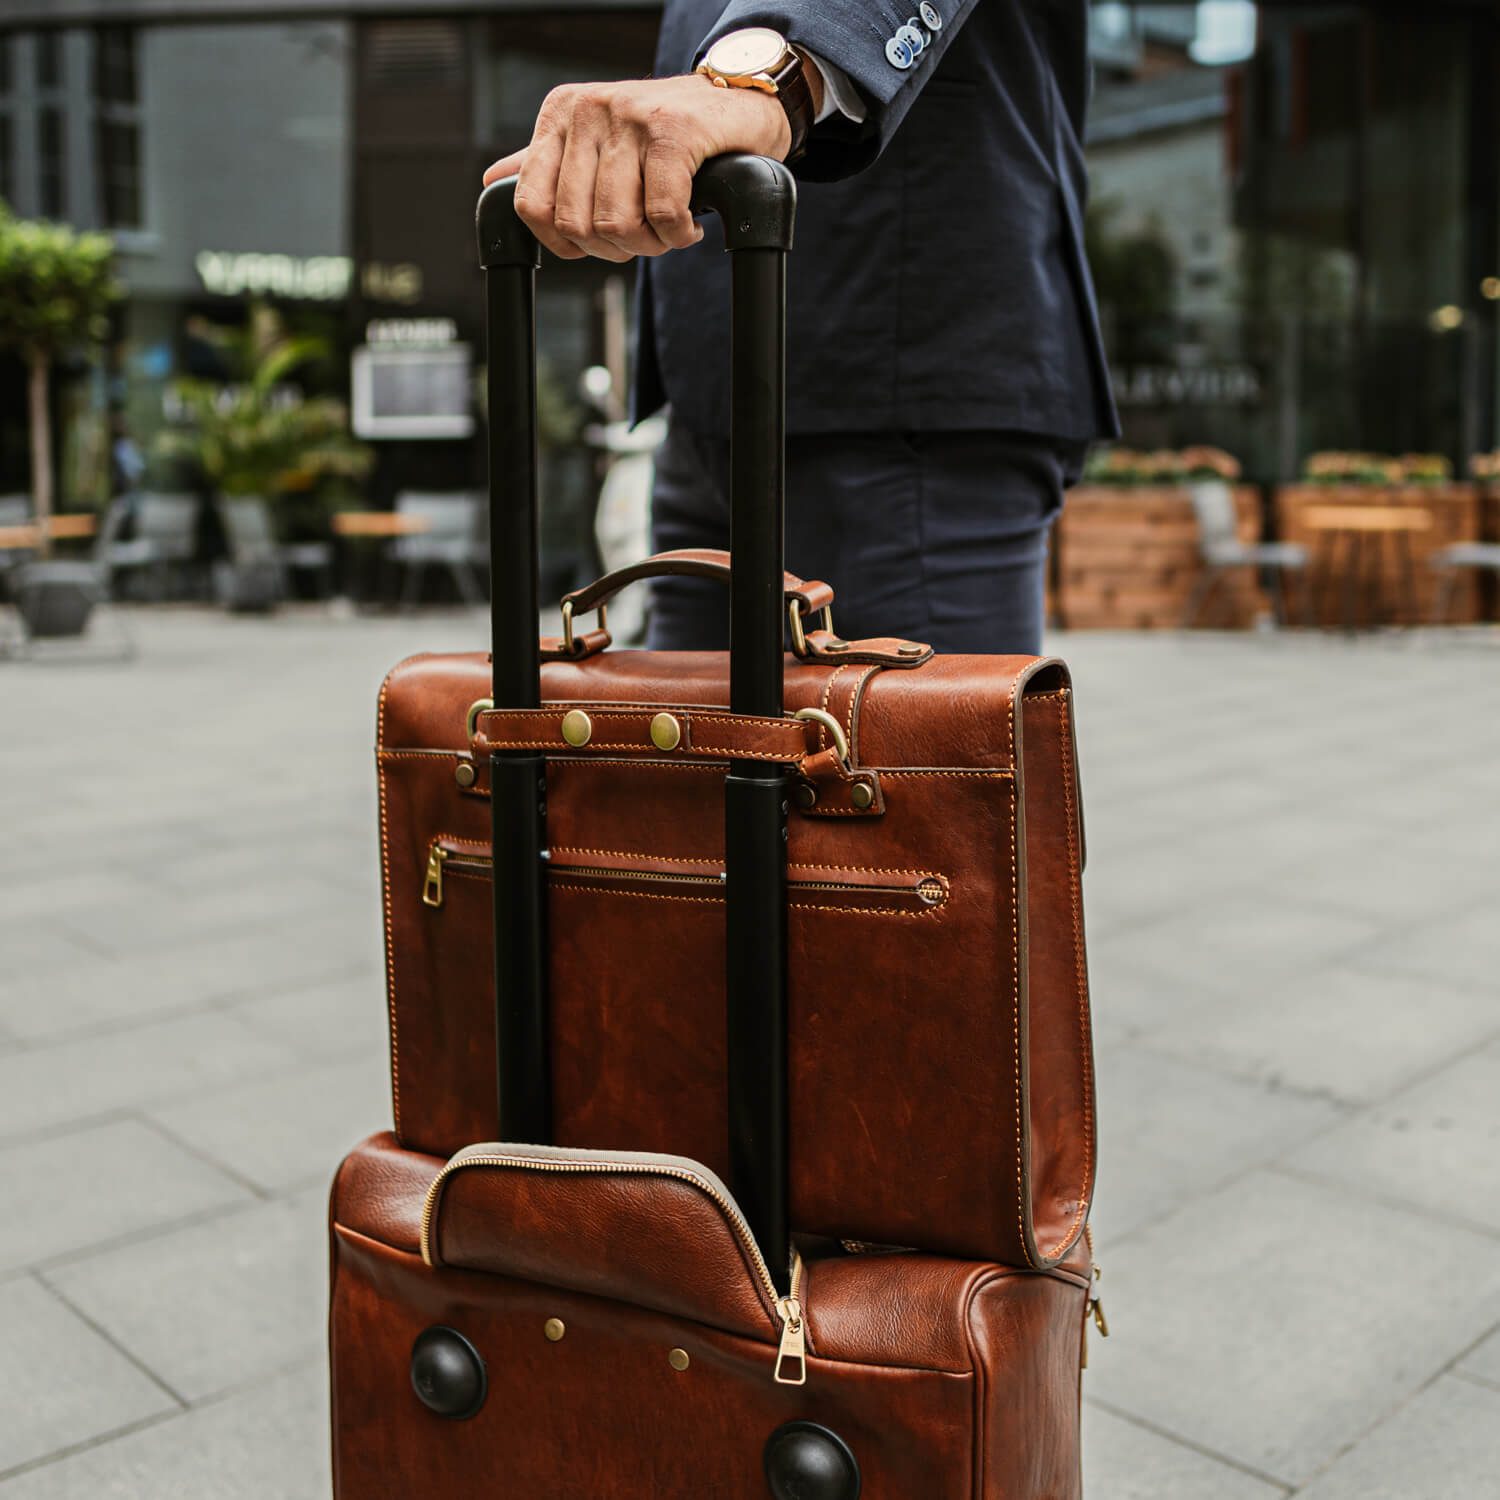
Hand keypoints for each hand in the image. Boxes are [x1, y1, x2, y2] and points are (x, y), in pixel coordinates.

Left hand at [482, 73, 790, 262]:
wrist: (735, 102)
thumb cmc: (666, 130)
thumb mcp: (598, 140)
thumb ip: (547, 163)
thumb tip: (494, 182)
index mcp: (561, 114)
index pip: (530, 203)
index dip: (563, 242)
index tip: (596, 243)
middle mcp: (589, 110)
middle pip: (576, 224)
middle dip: (614, 249)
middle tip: (644, 239)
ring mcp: (630, 116)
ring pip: (617, 223)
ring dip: (650, 245)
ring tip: (668, 230)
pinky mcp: (674, 131)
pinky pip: (662, 214)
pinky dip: (677, 236)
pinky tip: (689, 226)